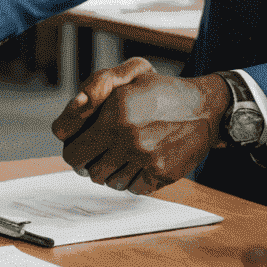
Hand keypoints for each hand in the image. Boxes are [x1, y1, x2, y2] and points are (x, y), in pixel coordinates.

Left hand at [51, 58, 230, 193]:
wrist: (205, 107)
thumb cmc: (162, 90)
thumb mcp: (126, 77)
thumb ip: (92, 94)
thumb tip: (62, 128)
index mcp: (114, 115)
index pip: (74, 153)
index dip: (74, 151)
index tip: (81, 147)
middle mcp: (128, 139)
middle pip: (90, 172)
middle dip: (90, 164)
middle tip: (99, 154)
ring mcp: (146, 159)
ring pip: (111, 183)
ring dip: (111, 173)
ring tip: (121, 157)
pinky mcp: (162, 174)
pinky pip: (134, 189)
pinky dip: (132, 180)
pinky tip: (138, 163)